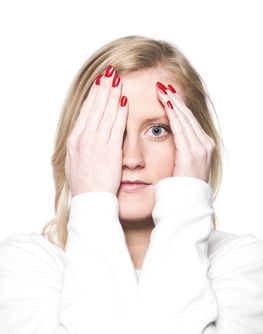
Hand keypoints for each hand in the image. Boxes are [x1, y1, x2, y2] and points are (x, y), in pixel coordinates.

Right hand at [65, 65, 127, 196]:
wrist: (90, 201)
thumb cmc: (84, 183)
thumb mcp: (75, 159)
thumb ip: (81, 142)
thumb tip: (86, 129)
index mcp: (75, 139)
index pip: (85, 111)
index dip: (93, 94)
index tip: (99, 82)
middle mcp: (84, 138)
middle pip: (95, 107)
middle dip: (103, 88)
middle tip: (109, 71)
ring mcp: (96, 144)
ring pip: (105, 114)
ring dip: (112, 95)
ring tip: (118, 80)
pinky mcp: (110, 151)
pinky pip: (115, 128)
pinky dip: (120, 114)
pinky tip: (124, 102)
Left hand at [156, 82, 214, 182]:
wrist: (186, 205)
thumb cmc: (180, 187)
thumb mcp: (183, 166)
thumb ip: (181, 151)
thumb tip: (172, 142)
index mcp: (204, 146)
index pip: (189, 121)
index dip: (178, 106)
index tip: (167, 94)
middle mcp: (205, 144)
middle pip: (188, 116)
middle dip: (174, 99)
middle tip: (162, 85)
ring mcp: (200, 149)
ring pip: (184, 119)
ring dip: (172, 102)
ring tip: (161, 89)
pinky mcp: (191, 154)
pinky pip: (181, 128)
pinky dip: (173, 114)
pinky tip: (165, 103)